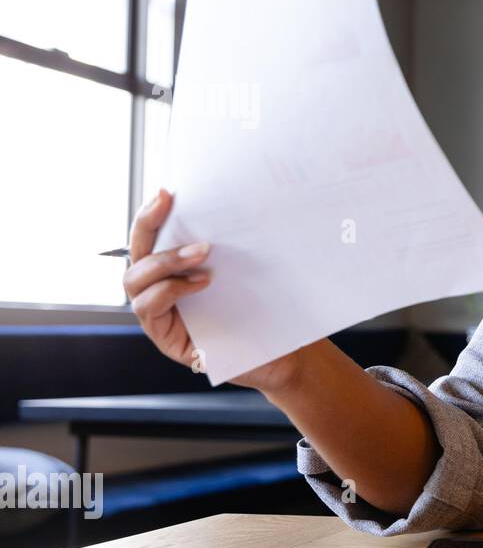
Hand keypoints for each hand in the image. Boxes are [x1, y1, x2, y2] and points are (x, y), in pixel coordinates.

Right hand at [124, 188, 304, 392]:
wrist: (282, 354)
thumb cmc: (264, 310)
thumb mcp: (248, 271)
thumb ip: (231, 247)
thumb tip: (238, 205)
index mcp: (176, 269)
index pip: (152, 237)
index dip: (151, 214)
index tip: (166, 192)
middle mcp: (160, 289)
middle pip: (137, 253)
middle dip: (148, 226)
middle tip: (169, 205)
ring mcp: (159, 314)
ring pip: (136, 280)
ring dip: (165, 260)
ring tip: (202, 251)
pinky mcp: (165, 337)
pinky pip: (149, 307)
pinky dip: (170, 290)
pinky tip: (201, 282)